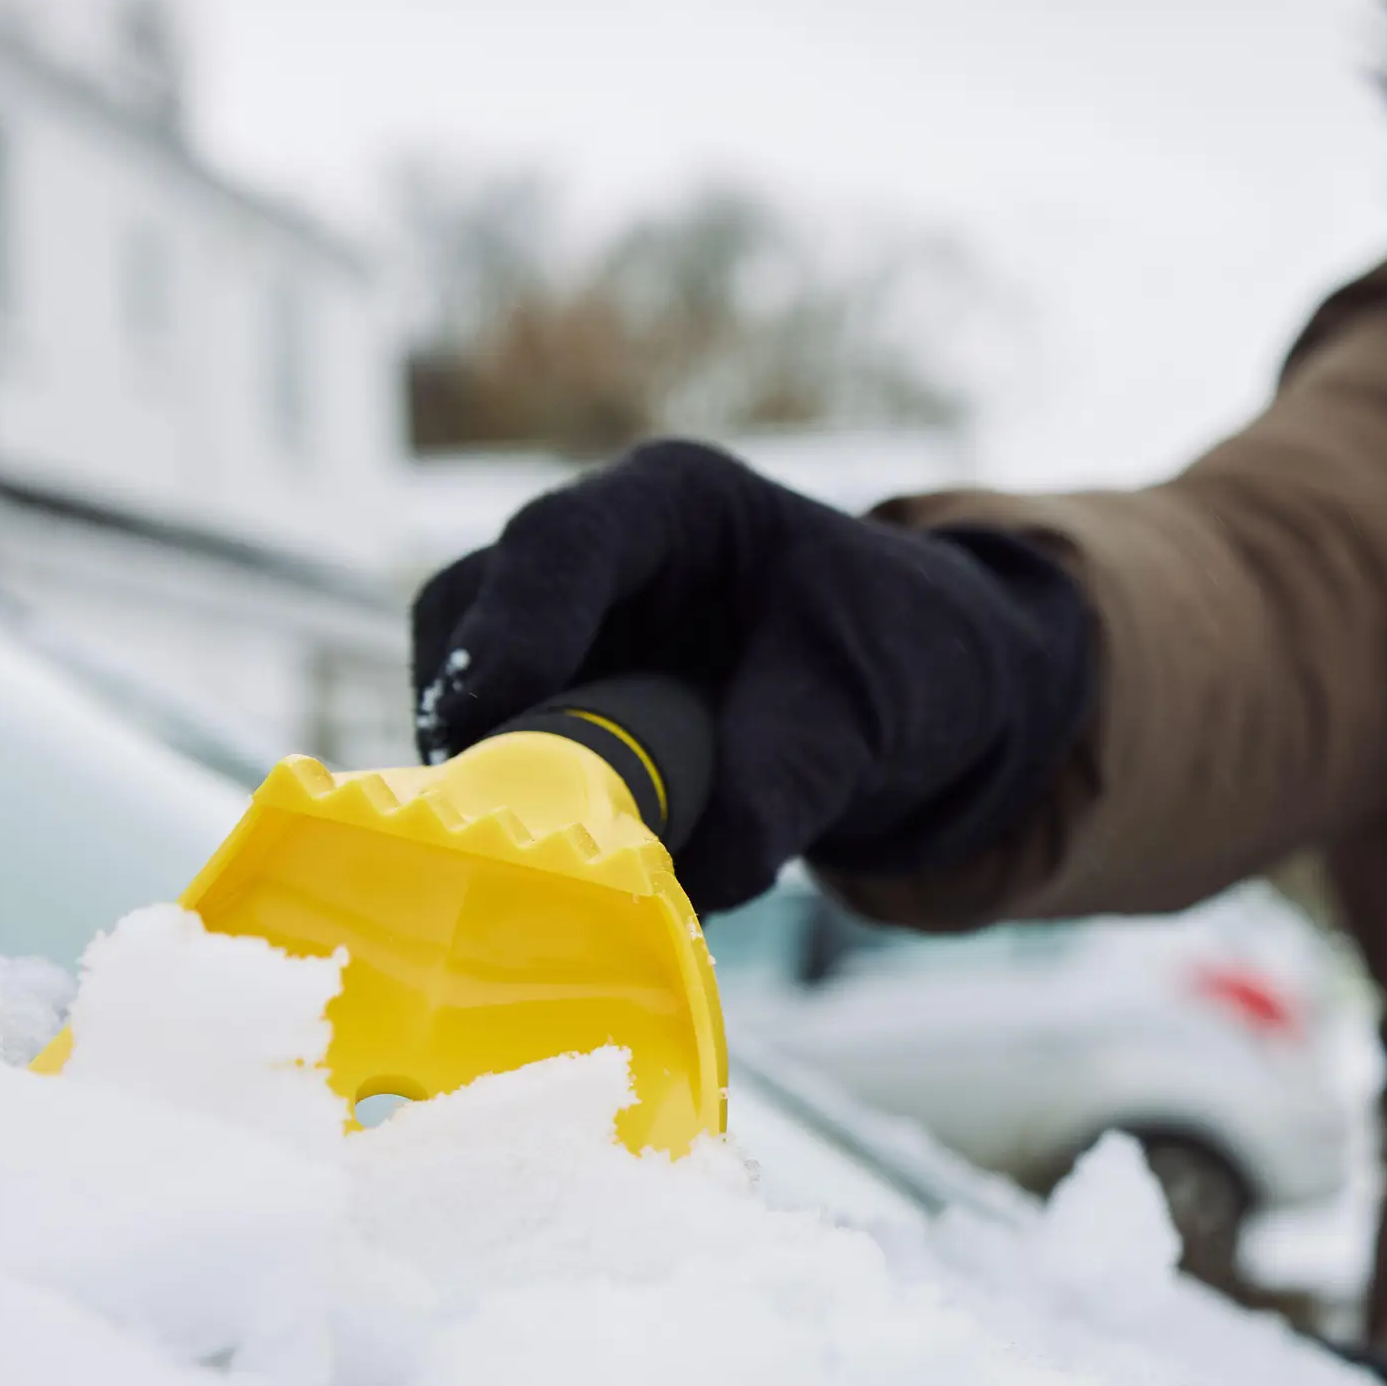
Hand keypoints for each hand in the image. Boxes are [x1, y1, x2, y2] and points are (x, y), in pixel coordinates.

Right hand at [411, 440, 1094, 909]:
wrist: (921, 700)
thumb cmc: (897, 660)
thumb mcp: (864, 710)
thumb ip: (782, 783)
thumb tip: (686, 880)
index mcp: (676, 505)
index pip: (560, 542)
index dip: (513, 628)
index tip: (495, 717)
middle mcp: (597, 560)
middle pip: (470, 617)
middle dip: (485, 724)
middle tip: (513, 825)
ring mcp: (562, 638)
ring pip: (465, 699)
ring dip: (501, 782)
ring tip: (570, 857)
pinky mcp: (555, 717)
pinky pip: (499, 764)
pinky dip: (531, 820)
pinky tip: (582, 869)